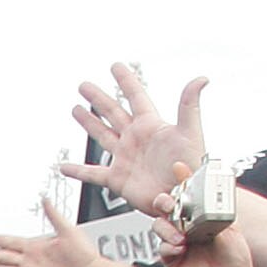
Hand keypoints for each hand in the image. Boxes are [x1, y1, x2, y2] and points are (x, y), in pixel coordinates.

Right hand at [54, 62, 205, 217]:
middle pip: (112, 112)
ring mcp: (125, 159)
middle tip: (84, 85)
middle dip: (98, 98)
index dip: (125, 81)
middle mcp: (136, 140)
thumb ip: (190, 104)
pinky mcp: (118, 180)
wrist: (184, 200)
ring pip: (101, 136)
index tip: (115, 66)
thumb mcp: (190, 132)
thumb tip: (201, 79)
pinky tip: (65, 167)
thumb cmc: (192, 169)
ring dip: (88, 123)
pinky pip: (93, 174)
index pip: (136, 97)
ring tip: (76, 110)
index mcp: (151, 126)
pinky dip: (78, 172)